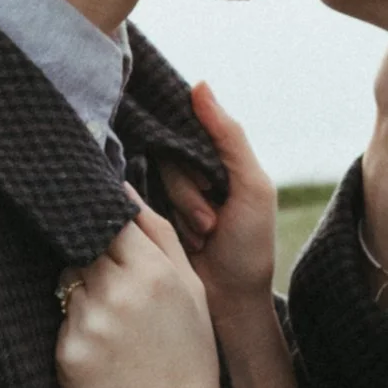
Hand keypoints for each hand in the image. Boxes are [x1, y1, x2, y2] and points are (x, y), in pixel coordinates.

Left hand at [55, 205, 255, 387]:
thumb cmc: (188, 358)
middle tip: (114, 287)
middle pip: (81, 246)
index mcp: (152, 271)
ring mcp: (89, 323)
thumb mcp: (192, 290)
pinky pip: (61, 322)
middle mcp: (117, 292)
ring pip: (67, 282)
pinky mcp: (67, 353)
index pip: (108, 218)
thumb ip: (159, 235)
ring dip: (83, 294)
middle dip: (91, 257)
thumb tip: (121, 187)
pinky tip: (104, 355)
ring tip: (116, 329)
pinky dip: (77, 331)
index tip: (98, 224)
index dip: (101, 219)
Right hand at [158, 82, 277, 323]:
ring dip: (182, 211)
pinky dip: (155, 218)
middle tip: (212, 224)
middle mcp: (191, 173)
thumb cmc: (249, 247)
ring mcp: (167, 196)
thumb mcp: (251, 187)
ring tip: (202, 237)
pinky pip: (136, 200)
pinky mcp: (148, 218)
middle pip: (171, 156)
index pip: (191, 130)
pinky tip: (180, 237)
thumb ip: (229, 136)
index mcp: (219, 160)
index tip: (211, 185)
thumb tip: (199, 84)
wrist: (228, 303)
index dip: (197, 155)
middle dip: (191, 193)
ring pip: (156, 179)